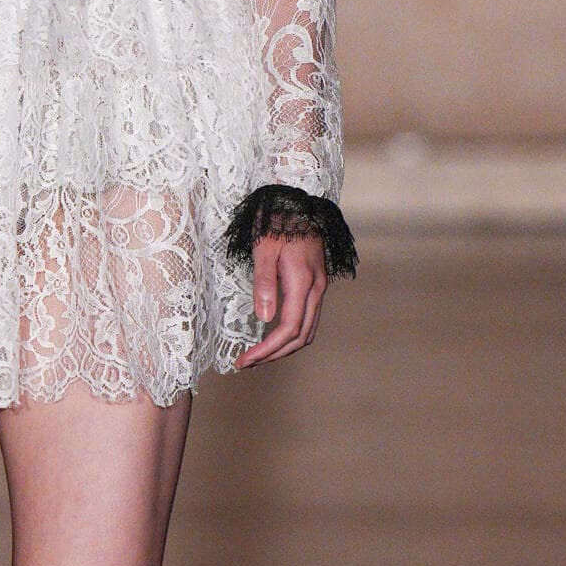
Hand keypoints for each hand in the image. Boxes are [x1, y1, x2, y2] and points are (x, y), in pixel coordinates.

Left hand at [235, 229, 327, 367]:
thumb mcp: (264, 249)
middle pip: (301, 337)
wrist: (301, 202)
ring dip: (285, 348)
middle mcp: (316, 289)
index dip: (267, 349)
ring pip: (308, 330)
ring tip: (259, 355)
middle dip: (274, 355)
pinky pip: (308, 319)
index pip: (288, 329)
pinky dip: (292, 334)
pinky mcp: (316, 284)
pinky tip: (274, 335)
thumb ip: (264, 283)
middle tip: (248, 363)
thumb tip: (263, 318)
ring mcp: (319, 287)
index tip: (246, 360)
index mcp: (303, 282)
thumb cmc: (279, 221)